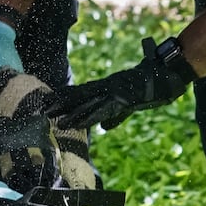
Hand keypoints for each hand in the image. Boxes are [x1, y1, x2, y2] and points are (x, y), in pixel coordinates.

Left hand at [45, 37, 195, 129]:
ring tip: (56, 120)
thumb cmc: (147, 88)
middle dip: (60, 103)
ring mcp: (113, 92)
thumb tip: (103, 127)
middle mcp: (106, 87)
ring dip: (71, 113)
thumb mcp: (127, 106)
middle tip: (43, 109)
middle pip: (79, 96)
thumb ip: (114, 116)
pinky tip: (80, 123)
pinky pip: (103, 110)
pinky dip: (90, 117)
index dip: (64, 97)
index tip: (48, 101)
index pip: (80, 92)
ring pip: (88, 103)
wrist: (163, 77)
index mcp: (105, 87)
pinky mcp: (121, 98)